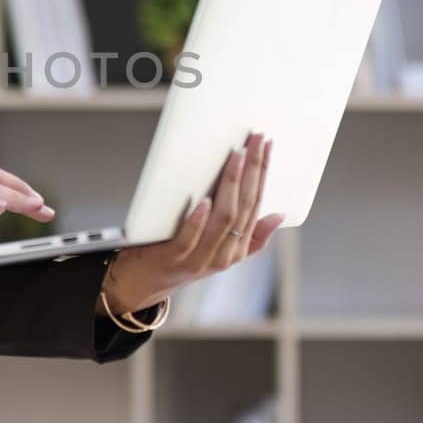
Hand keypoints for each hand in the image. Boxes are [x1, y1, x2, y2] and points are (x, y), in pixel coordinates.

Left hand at [98, 130, 283, 316]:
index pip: (256, 203)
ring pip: (223, 219)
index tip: (267, 145)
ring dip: (231, 186)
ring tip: (236, 158)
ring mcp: (198, 258)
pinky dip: (198, 220)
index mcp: (237, 248)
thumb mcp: (220, 249)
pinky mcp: (174, 258)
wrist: (144, 282)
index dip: (263, 173)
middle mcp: (223, 254)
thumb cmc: (181, 256)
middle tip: (256, 141)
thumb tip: (278, 215)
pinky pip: (190, 239)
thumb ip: (251, 236)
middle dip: (253, 170)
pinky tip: (204, 200)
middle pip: (244, 207)